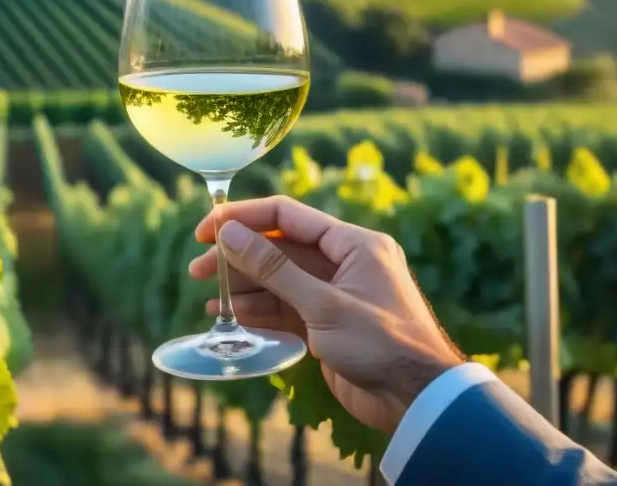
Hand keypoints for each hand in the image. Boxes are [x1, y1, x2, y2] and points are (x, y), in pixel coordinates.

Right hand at [188, 195, 462, 434]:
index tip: (207, 229)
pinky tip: (231, 316)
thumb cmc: (382, 343)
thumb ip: (274, 269)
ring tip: (209, 297)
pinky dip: (260, 311)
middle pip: (279, 248)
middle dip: (238, 257)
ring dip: (245, 287)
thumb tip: (230, 234)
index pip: (288, 215)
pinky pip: (286, 308)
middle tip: (198, 270)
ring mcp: (334, 294)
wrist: (418, 400)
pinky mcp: (327, 324)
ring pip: (279, 280)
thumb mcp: (323, 305)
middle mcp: (344, 262)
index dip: (244, 218)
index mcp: (353, 243)